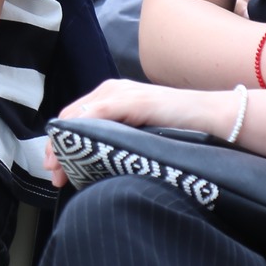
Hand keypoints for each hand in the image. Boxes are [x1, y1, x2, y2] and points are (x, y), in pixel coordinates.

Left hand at [44, 80, 221, 188]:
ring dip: (64, 143)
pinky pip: (99, 112)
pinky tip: (76, 146)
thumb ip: (117, 141)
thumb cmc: (178, 130)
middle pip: (70, 116)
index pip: (73, 118)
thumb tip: (93, 167)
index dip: (58, 143)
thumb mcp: (138, 135)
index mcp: (110, 97)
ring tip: (60, 169)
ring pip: (78, 115)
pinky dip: (82, 128)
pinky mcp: (134, 100)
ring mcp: (121, 93)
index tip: (54, 170)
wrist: (211, 118)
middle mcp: (111, 91)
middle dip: (57, 147)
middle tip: (54, 175)